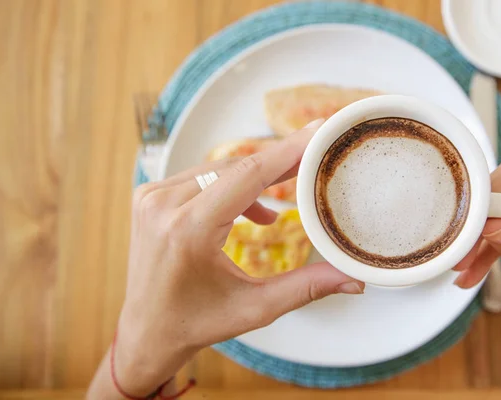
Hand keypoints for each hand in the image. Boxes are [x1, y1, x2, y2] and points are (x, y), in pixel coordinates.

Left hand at [103, 120, 363, 396]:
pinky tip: (252, 211)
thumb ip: (307, 288)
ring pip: (217, 169)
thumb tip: (354, 280)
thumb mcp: (255, 309)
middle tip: (314, 157)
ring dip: (254, 177)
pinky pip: (199, 177)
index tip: (317, 131)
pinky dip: (230, 185)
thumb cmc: (196, 323)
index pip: (247, 175)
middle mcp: (164, 206)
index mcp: (188, 230)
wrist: (146, 331)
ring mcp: (151, 197)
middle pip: (235, 167)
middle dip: (278, 162)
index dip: (287, 151)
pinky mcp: (149, 196)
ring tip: (284, 197)